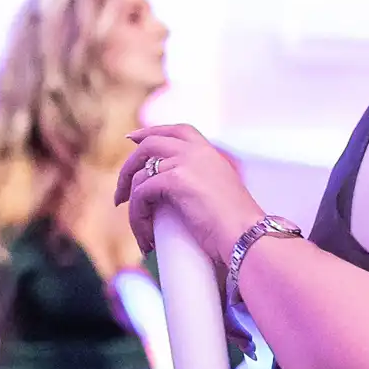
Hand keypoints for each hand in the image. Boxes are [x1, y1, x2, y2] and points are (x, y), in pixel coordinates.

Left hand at [117, 124, 266, 263]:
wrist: (248, 236)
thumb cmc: (239, 229)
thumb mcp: (222, 197)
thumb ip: (205, 188)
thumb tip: (183, 202)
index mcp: (211, 154)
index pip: (178, 130)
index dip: (151, 132)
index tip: (132, 139)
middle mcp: (198, 151)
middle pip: (150, 144)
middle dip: (128, 166)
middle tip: (120, 194)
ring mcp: (187, 162)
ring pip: (140, 174)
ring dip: (131, 201)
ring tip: (137, 228)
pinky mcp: (176, 179)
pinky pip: (141, 194)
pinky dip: (137, 217)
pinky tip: (146, 237)